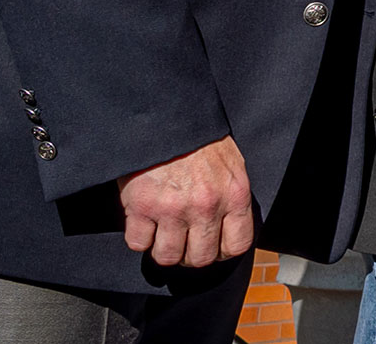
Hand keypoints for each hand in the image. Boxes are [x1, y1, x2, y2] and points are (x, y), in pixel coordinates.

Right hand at [117, 136, 253, 268]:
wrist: (167, 116)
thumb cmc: (200, 139)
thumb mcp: (230, 164)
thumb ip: (230, 197)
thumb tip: (227, 227)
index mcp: (234, 194)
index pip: (237, 244)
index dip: (222, 251)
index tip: (212, 246)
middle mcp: (206, 206)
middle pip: (201, 258)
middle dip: (190, 255)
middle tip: (183, 242)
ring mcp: (173, 208)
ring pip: (167, 257)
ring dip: (163, 249)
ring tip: (162, 234)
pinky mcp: (141, 206)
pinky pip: (138, 243)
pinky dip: (138, 237)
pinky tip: (143, 222)